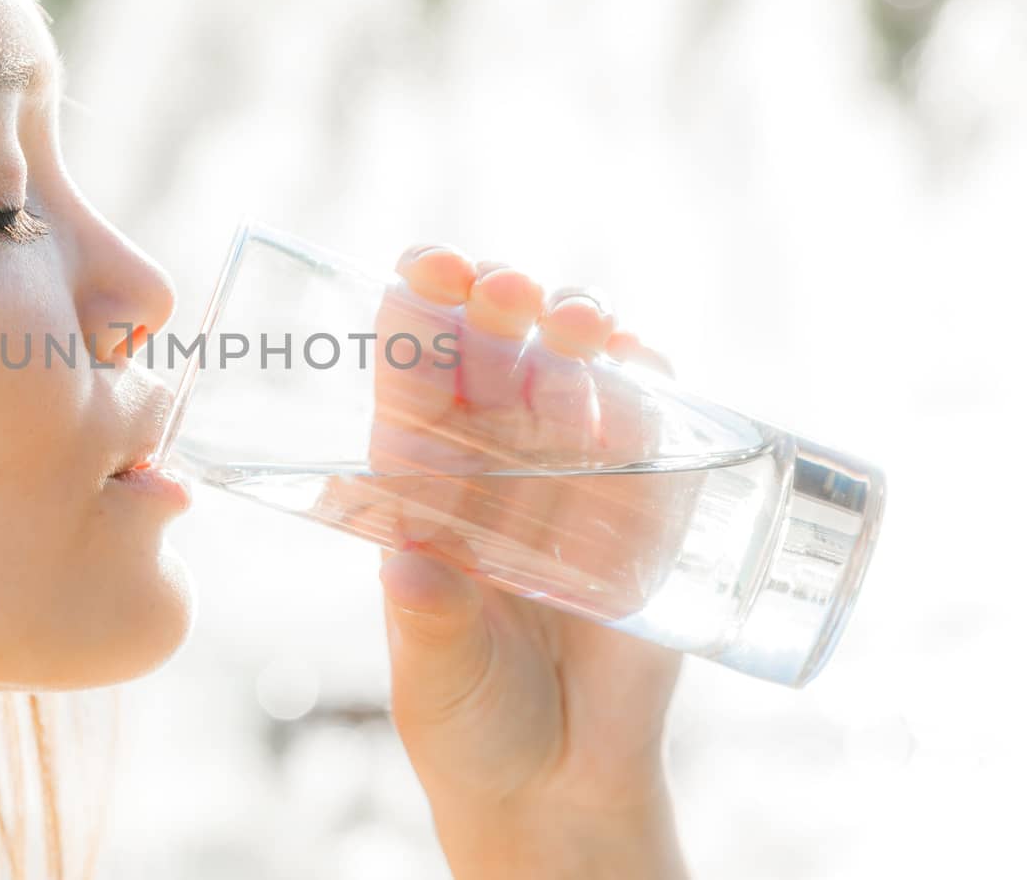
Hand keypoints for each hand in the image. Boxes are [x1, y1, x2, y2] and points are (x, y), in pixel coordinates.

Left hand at [322, 244, 689, 877]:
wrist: (563, 779)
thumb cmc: (469, 721)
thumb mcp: (437, 674)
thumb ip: (429, 623)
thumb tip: (408, 569)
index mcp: (415, 481)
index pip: (406, 373)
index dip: (411, 311)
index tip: (426, 273)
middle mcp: (488, 460)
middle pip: (488, 348)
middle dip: (495, 299)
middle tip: (506, 291)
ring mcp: (568, 470)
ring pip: (568, 364)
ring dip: (573, 323)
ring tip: (578, 322)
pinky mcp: (642, 496)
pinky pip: (646, 413)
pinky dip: (646, 374)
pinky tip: (641, 359)